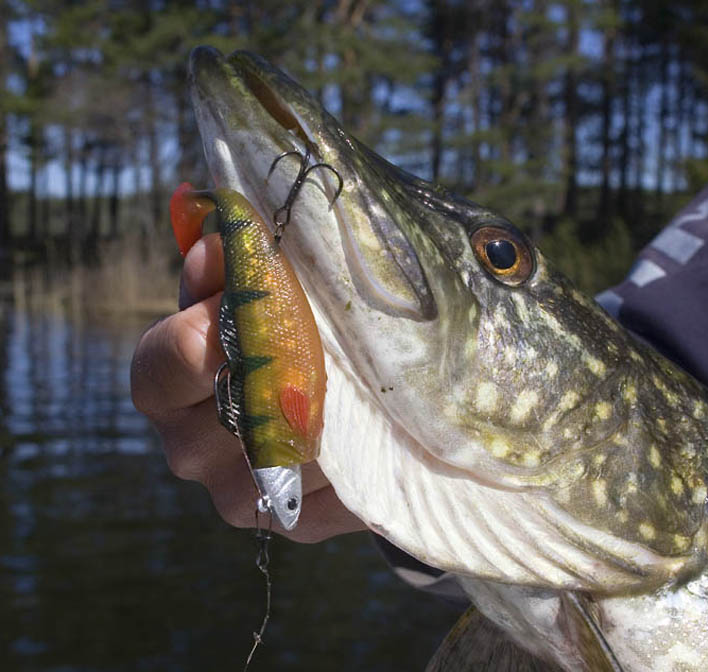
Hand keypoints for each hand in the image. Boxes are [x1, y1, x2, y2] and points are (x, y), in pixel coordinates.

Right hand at [131, 233, 365, 541]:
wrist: (344, 399)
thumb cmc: (290, 330)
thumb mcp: (260, 291)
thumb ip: (238, 271)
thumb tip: (219, 248)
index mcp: (166, 384)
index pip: (164, 363)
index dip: (213, 331)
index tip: (264, 308)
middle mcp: (188, 449)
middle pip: (228, 416)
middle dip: (286, 376)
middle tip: (331, 349)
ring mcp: (238, 496)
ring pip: (287, 457)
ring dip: (331, 417)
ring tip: (364, 385)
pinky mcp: (294, 522)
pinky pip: (329, 494)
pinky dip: (359, 460)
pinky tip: (374, 432)